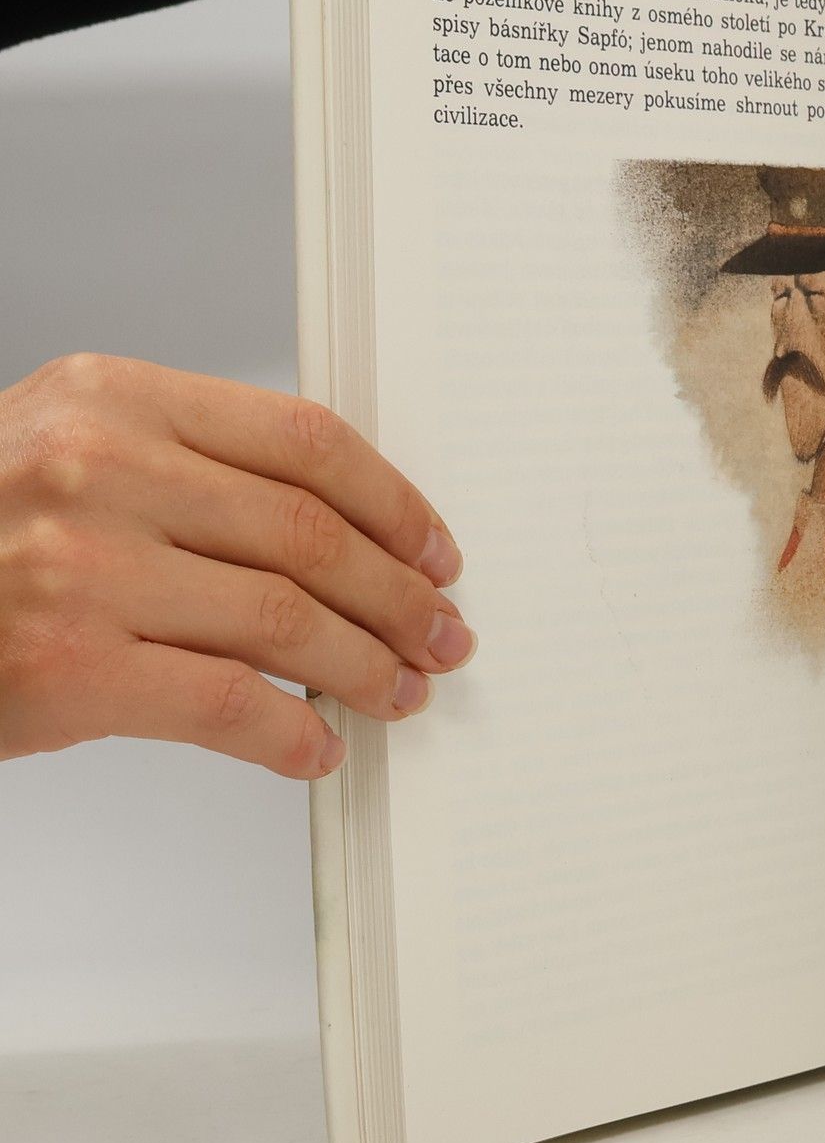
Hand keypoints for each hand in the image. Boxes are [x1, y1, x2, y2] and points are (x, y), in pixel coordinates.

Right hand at [0, 355, 473, 779]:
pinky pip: (229, 705)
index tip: (435, 549)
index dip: (395, 503)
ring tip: (402, 688)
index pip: (306, 442)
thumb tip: (343, 530)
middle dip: (400, 595)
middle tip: (442, 632)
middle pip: (311, 534)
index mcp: (113, 398)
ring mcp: (80, 570)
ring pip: (287, 620)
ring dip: (367, 665)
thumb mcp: (64, 448)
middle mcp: (98, 469)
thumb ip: (190, 465)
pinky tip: (318, 745)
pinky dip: (293, 734)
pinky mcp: (67, 670)